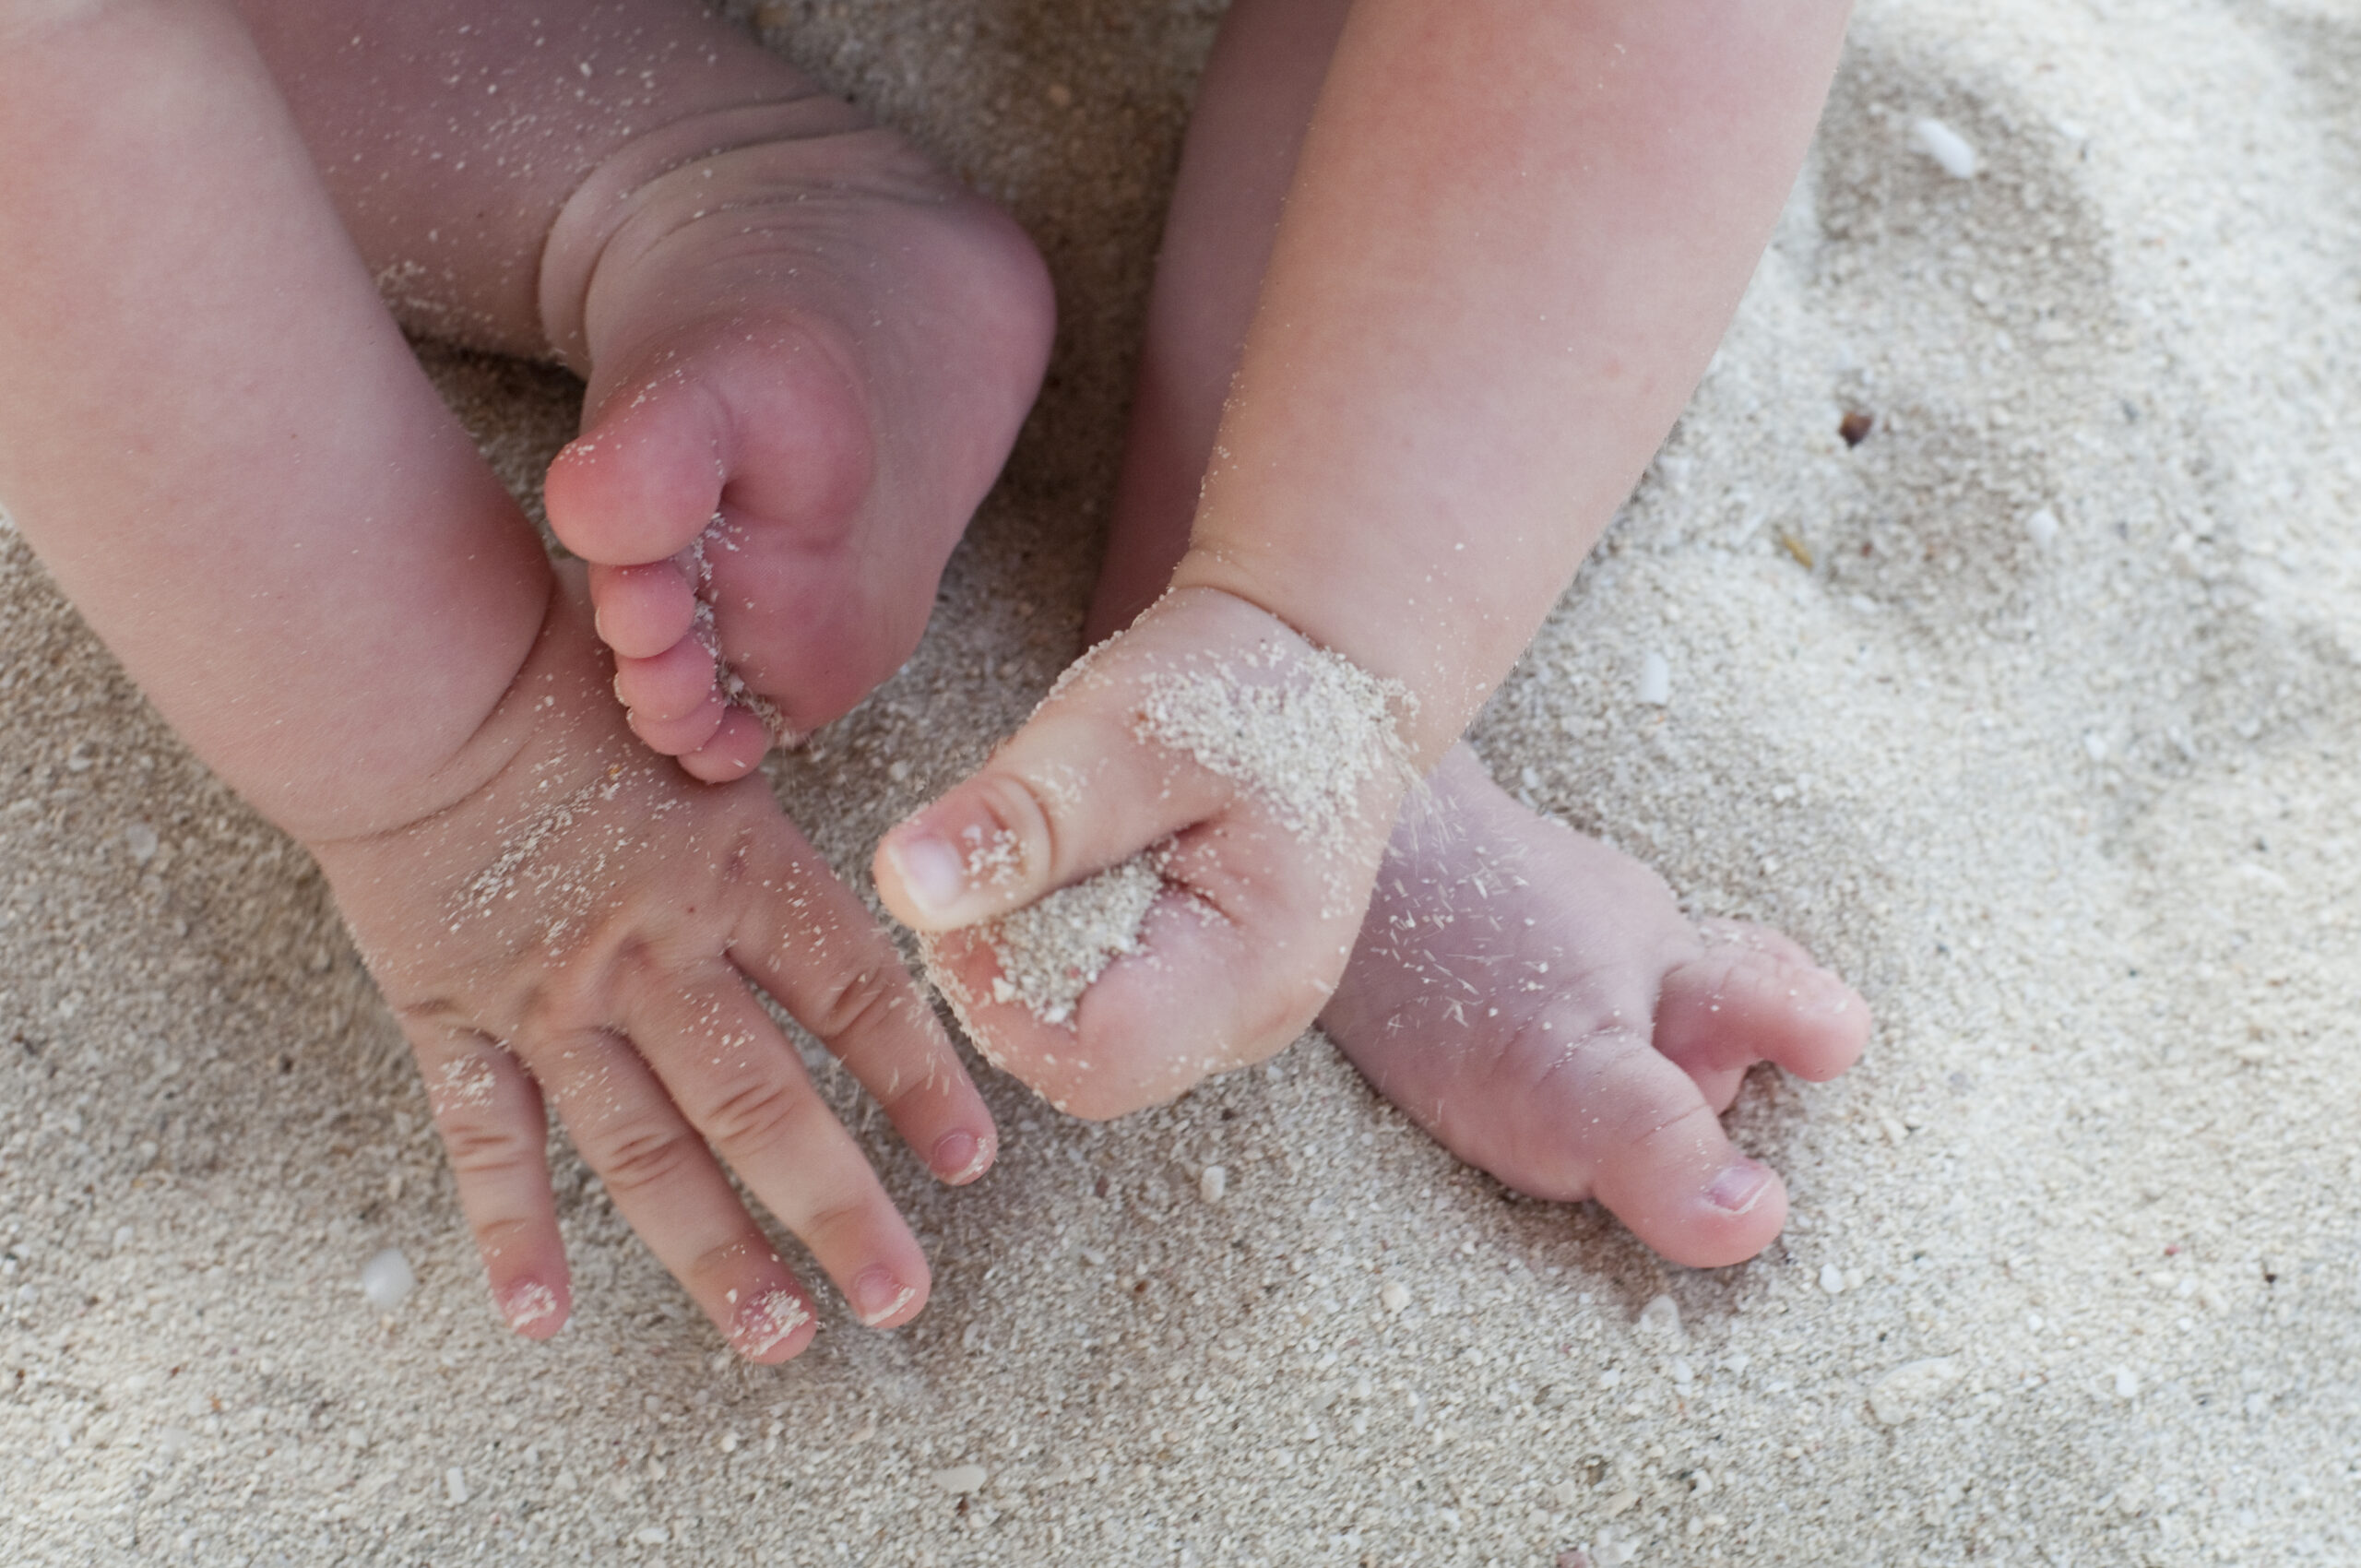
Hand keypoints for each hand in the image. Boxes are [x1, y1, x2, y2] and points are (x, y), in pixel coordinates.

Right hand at [310, 580, 994, 1357]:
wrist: (410, 678)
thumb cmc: (565, 678)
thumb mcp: (701, 718)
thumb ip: (772, 792)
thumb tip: (849, 810)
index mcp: (734, 869)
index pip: (851, 993)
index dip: (917, 1077)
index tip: (970, 1158)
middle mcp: (656, 952)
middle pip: (762, 1103)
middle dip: (838, 1206)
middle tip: (899, 1296)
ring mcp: (553, 998)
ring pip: (645, 1149)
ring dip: (714, 1250)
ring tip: (779, 1335)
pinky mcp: (456, 1018)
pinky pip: (486, 1142)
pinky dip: (512, 1230)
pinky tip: (543, 1316)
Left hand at [874, 587, 1415, 1116]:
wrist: (1317, 662)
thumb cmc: (1237, 683)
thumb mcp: (1118, 727)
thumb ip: (1021, 817)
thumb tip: (905, 888)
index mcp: (1255, 974)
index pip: (1085, 1061)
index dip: (996, 987)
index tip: (987, 872)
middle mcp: (1252, 1024)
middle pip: (1070, 1057)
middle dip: (1011, 955)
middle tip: (1032, 833)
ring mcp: (1229, 1018)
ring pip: (1071, 1032)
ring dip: (1032, 939)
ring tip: (1071, 833)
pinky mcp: (1199, 996)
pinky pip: (1092, 998)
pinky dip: (1059, 932)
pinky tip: (1087, 857)